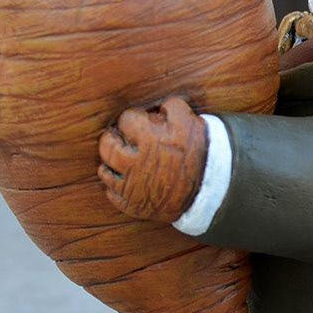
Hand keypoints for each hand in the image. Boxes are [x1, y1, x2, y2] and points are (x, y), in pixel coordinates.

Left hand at [98, 97, 208, 223]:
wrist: (208, 189)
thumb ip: (170, 107)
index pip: (125, 120)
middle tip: (120, 139)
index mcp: (149, 139)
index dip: (132, 119)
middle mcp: (136, 163)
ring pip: (105, 172)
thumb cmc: (198, 153)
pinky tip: (126, 180)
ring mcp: (132, 187)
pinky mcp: (132, 205)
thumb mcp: (191, 121)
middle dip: (111, 139)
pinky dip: (115, 186)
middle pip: (107, 146)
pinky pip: (111, 194)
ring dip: (110, 163)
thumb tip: (155, 108)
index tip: (138, 124)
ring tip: (121, 159)